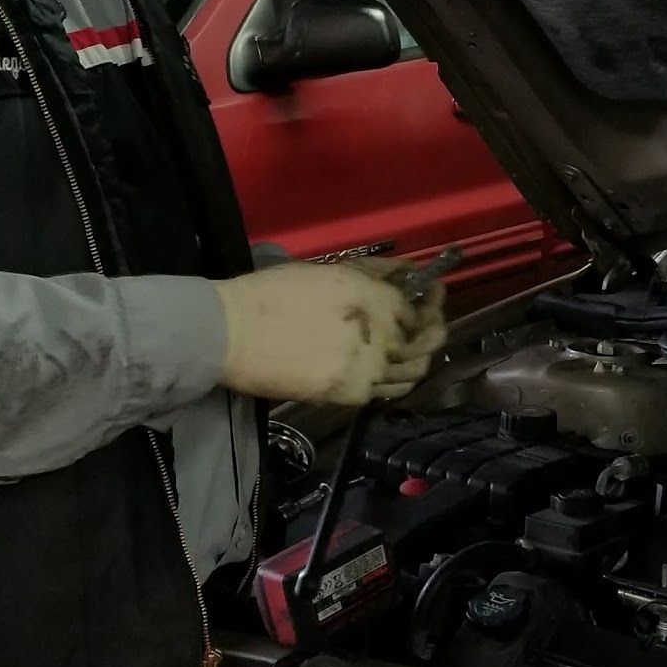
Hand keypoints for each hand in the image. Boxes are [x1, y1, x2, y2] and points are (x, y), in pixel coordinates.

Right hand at [214, 262, 440, 406]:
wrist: (233, 334)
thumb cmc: (273, 295)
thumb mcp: (326, 271)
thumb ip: (371, 275)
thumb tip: (403, 277)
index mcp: (371, 297)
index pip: (417, 306)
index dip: (429, 301)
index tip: (429, 296)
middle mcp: (378, 334)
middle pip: (426, 341)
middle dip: (433, 330)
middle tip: (429, 324)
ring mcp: (367, 369)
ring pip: (413, 372)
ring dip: (419, 360)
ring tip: (410, 350)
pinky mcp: (349, 395)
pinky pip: (384, 391)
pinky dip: (392, 381)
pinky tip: (384, 369)